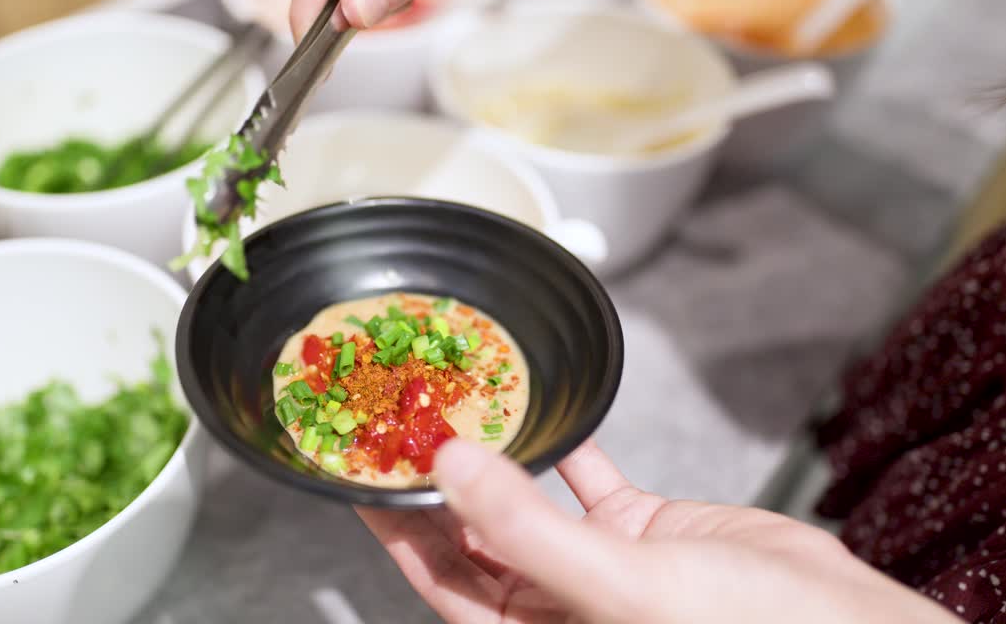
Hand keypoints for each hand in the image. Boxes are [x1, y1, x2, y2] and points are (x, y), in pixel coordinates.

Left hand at [358, 439, 958, 623]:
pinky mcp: (643, 527)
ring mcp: (600, 563)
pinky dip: (567, 443)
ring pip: (525, 500)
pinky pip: (589, 477)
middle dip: (438, 481)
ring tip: (455, 404)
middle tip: (401, 421)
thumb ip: (529, 531)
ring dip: (494, 454)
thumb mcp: (621, 587)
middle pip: (473, 536)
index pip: (441, 578)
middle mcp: (558, 602)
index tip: (363, 472)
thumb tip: (452, 468)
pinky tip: (544, 408)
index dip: (397, 526)